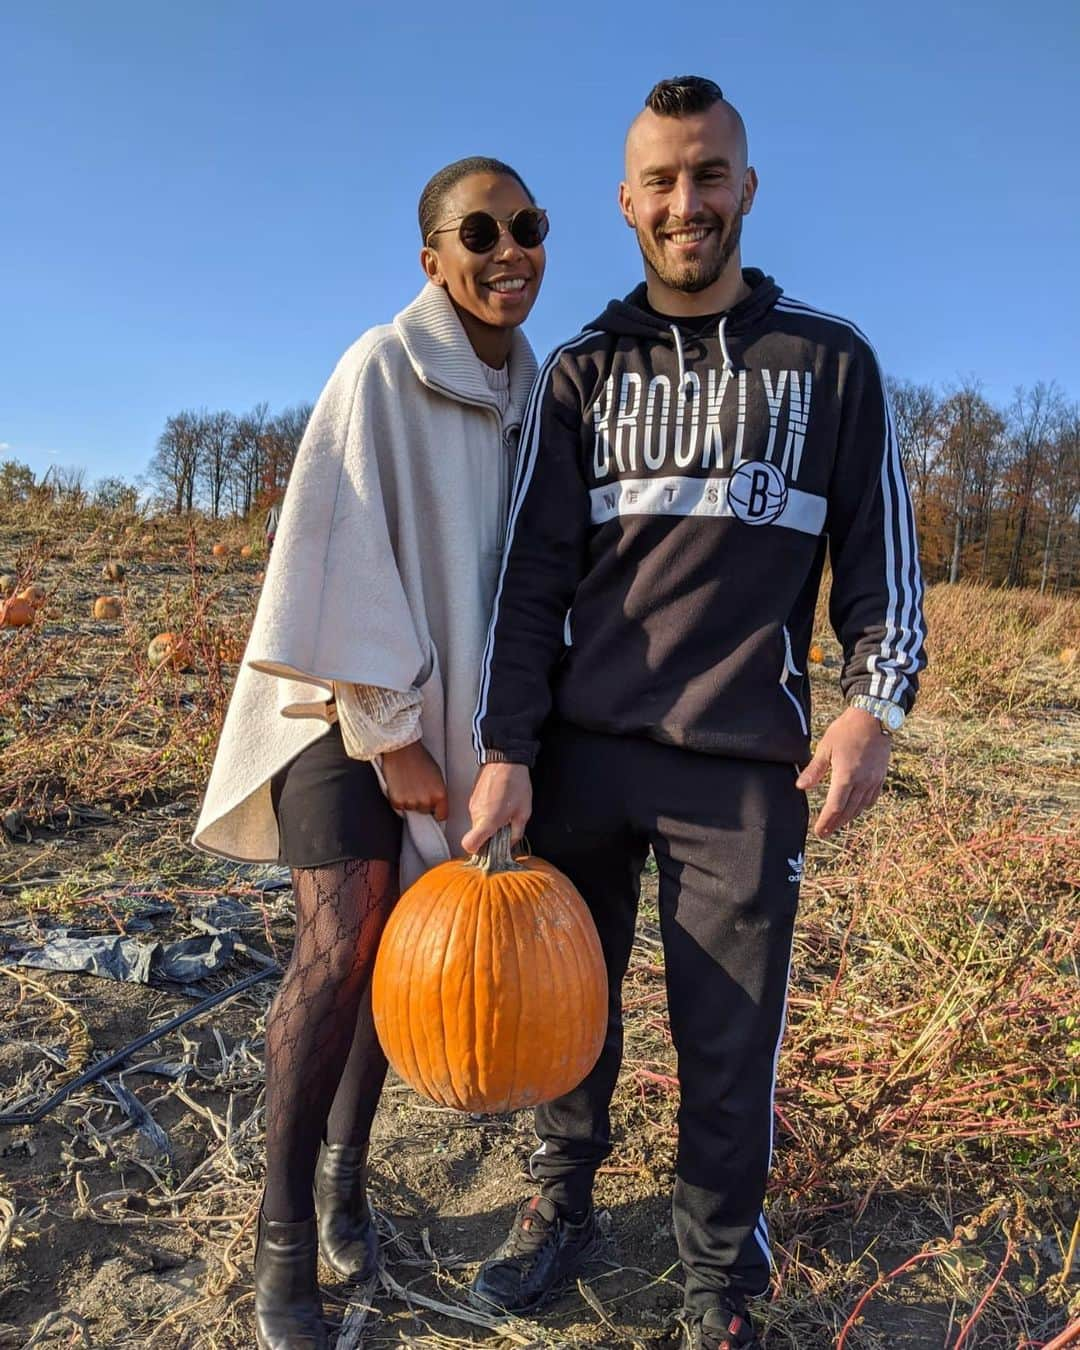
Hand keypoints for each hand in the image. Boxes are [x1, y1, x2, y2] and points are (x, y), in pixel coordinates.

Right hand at [382, 741, 447, 819]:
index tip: (433, 807)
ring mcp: (411, 802)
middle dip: (422, 802)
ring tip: (408, 784)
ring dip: (409, 800)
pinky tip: (400, 786)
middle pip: (425, 811)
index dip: (437, 811)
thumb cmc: (420, 758)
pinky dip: (399, 799)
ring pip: (411, 809)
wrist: (402, 749)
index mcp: (440, 795)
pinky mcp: (397, 802)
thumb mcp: (437, 776)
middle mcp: (426, 801)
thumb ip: (438, 792)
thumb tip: (436, 802)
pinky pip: (399, 806)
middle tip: (417, 787)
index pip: (442, 815)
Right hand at [462, 763, 531, 852]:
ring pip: (478, 823)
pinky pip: (478, 812)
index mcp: (488, 821)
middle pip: (477, 835)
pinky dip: (487, 812)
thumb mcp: (523, 812)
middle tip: (506, 826)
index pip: (469, 845)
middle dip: (490, 835)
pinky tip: (500, 802)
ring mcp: (472, 805)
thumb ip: (516, 832)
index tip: (491, 848)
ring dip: (490, 822)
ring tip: (505, 811)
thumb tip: (510, 843)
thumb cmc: (515, 783)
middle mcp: (476, 814)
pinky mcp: (473, 797)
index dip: (478, 850)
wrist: (505, 759)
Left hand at [795, 706, 891, 837]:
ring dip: (848, 818)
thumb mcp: (825, 747)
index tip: (818, 831)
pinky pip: (872, 798)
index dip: (826, 821)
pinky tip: (856, 809)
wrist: (874, 717)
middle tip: (825, 833)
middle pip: (848, 811)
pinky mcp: (881, 776)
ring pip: (861, 807)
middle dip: (835, 824)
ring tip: (837, 824)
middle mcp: (862, 782)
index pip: (834, 807)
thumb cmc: (846, 730)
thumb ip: (814, 770)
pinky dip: (863, 807)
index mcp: (846, 776)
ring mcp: (873, 780)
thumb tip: (800, 787)